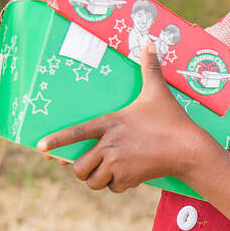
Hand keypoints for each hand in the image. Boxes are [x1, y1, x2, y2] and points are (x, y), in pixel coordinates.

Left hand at [36, 42, 220, 191]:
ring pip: (92, 181)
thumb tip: (150, 42)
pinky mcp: (128, 179)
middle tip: (90, 166)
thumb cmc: (172, 119)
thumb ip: (150, 68)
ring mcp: (117, 164)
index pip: (76, 132)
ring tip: (108, 172)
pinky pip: (112, 188)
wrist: (188, 148)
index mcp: (111, 122)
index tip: (40, 147)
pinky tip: (128, 176)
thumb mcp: (158, 91)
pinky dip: (117, 186)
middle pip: (79, 166)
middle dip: (81, 169)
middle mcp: (110, 144)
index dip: (57, 140)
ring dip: (97, 179)